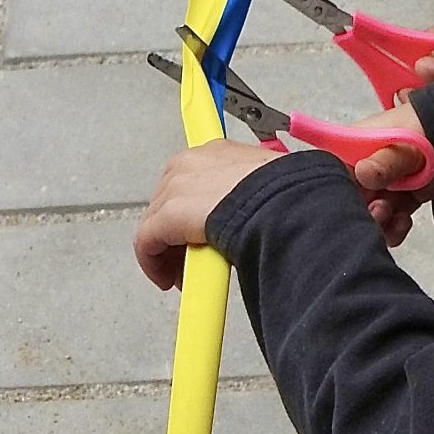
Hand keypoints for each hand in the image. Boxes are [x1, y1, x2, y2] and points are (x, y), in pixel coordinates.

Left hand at [135, 139, 274, 288]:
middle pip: (169, 204)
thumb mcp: (270, 187)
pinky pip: (147, 244)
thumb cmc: (286, 195)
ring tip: (185, 275)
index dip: (192, 213)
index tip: (200, 234)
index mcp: (217, 152)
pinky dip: (154, 264)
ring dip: (168, 253)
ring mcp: (175, 188)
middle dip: (177, 236)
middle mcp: (190, 163)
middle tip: (191, 261)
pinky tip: (165, 280)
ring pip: (157, 225)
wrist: (283, 202)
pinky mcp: (166, 215)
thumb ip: (251, 197)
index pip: (191, 182)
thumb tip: (259, 217)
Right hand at [347, 100, 433, 245]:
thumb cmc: (429, 128)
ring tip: (391, 215)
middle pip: (349, 199)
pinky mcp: (401, 199)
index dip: (337, 193)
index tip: (350, 203)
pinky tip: (402, 221)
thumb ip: (386, 161)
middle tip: (379, 209)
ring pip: (369, 214)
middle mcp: (366, 168)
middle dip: (362, 211)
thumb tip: (363, 173)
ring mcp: (384, 185)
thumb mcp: (407, 144)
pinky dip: (394, 227)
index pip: (333, 174)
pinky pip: (389, 222)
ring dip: (379, 222)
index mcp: (355, 149)